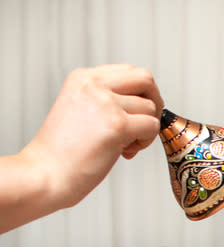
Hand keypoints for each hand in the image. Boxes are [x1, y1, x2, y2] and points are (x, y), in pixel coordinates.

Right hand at [21, 64, 163, 209]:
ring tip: (124, 145)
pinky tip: (125, 151)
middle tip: (144, 124)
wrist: (45, 174)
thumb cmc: (63, 151)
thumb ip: (106, 99)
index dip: (140, 93)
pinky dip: (146, 141)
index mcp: (83, 78)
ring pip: (151, 107)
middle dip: (154, 102)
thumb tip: (144, 102)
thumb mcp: (80, 109)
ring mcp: (106, 103)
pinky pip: (152, 126)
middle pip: (145, 79)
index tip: (133, 113)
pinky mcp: (118, 125)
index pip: (129, 71)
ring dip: (146, 129)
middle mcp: (94, 85)